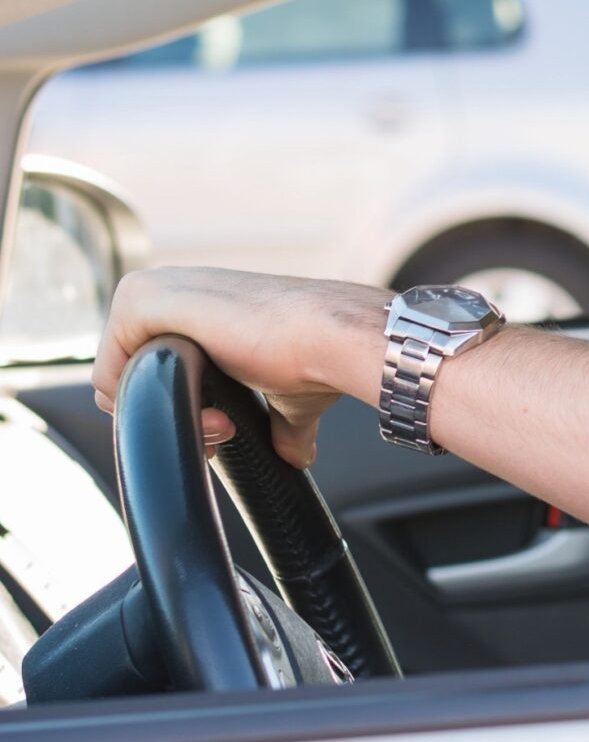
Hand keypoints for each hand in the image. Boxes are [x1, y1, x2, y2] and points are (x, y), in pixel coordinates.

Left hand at [92, 266, 391, 468]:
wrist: (328, 337)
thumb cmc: (315, 353)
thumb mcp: (284, 391)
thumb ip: (279, 420)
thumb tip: (297, 453)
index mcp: (196, 303)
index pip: (148, 370)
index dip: (183, 410)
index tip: (226, 428)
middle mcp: (169, 288)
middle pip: (129, 375)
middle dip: (172, 413)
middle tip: (220, 429)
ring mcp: (152, 291)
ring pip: (118, 376)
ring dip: (164, 411)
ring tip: (217, 421)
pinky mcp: (143, 301)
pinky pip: (107, 372)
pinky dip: (141, 402)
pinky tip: (197, 403)